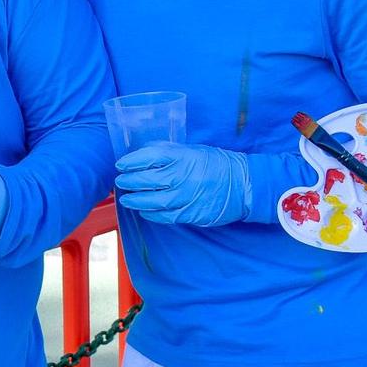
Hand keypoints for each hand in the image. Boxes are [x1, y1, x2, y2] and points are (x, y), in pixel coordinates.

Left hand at [114, 143, 251, 226]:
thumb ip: (169, 150)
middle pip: (147, 180)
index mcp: (184, 157)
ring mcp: (186, 197)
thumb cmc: (218, 164)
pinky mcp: (191, 213)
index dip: (132, 161)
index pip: (150, 157)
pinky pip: (164, 216)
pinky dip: (150, 214)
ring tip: (126, 198)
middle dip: (129, 181)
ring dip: (135, 200)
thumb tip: (144, 150)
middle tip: (121, 181)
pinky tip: (143, 210)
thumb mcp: (194, 150)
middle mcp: (183, 177)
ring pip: (152, 201)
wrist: (245, 185)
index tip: (121, 164)